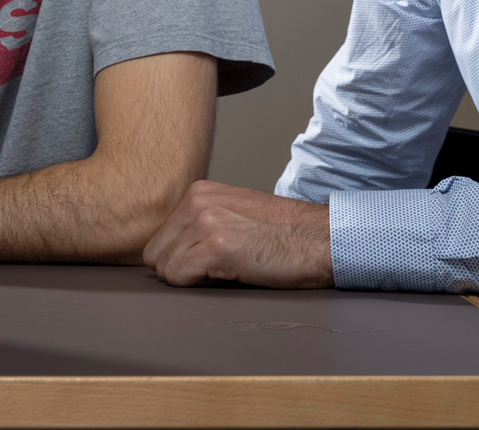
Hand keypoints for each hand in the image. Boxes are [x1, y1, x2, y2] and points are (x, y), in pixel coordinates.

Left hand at [142, 180, 333, 288]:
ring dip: (191, 278)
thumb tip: (169, 252)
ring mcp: (205, 221)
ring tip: (226, 270)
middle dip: (179, 269)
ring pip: (164, 268)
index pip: (159, 236)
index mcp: (198, 192)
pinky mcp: (216, 245)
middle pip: (155, 253)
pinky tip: (229, 275)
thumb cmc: (284, 235)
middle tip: (215, 270)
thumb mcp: (233, 215)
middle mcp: (196, 201)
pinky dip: (197, 285)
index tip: (206, 262)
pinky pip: (178, 277)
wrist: (323, 240)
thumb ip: (200, 223)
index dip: (180, 257)